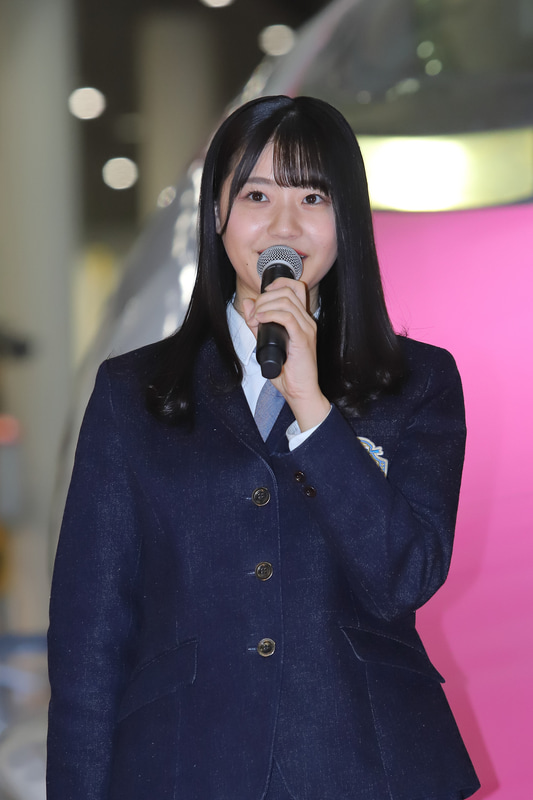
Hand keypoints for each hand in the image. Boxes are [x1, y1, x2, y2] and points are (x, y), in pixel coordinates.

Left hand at [242, 277, 330, 431]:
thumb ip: (258, 323)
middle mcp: (307, 321)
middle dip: (265, 297)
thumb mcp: (266, 342)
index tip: (262, 296)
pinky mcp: (303, 339)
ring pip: (286, 301)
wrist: (301, 392)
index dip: (277, 284)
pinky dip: (270, 315)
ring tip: (255, 320)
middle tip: (253, 314)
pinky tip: (260, 321)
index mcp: (303, 320)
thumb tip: (248, 303)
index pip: (295, 288)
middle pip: (288, 291)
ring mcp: (307, 329)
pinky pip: (287, 317)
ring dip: (265, 306)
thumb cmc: (287, 372)